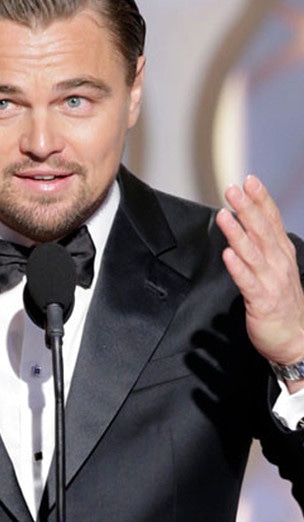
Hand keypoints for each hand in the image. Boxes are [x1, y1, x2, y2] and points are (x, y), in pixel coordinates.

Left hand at [217, 176, 303, 378]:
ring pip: (252, 252)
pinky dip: (238, 267)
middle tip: (233, 189)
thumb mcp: (276, 270)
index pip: (271, 221)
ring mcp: (271, 281)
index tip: (249, 180)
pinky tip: (228, 254)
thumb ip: (263, 249)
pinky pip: (247, 281)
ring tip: (225, 214)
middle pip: (261, 230)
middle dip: (247, 208)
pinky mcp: (261, 301)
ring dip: (237, 232)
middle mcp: (278, 264)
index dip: (260, 200)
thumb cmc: (282, 305)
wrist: (296, 340)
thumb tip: (248, 228)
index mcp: (282, 254)